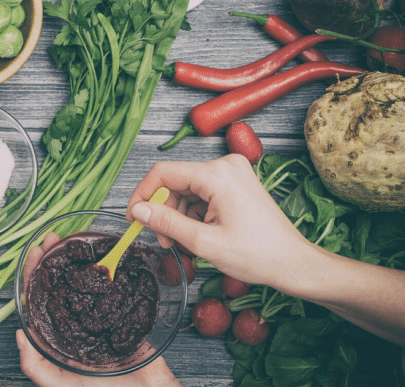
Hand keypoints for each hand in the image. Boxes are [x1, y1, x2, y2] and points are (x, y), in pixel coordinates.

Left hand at [18, 233, 181, 385]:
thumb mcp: (60, 386)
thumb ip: (36, 365)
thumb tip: (19, 332)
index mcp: (61, 338)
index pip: (42, 299)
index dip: (35, 274)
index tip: (35, 251)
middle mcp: (79, 324)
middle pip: (62, 284)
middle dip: (55, 259)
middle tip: (53, 237)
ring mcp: (102, 318)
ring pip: (87, 283)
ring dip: (79, 260)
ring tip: (73, 239)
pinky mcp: (126, 316)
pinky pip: (117, 290)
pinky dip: (110, 271)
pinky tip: (107, 256)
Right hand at [126, 154, 311, 288]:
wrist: (294, 263)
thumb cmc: (257, 256)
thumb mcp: (204, 243)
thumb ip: (166, 223)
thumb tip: (138, 211)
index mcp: (217, 175)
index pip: (163, 173)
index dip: (142, 195)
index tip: (134, 218)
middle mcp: (225, 165)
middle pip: (175, 181)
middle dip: (163, 210)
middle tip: (162, 240)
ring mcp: (232, 172)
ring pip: (186, 189)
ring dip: (177, 214)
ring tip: (180, 242)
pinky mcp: (236, 182)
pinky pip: (201, 192)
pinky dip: (192, 213)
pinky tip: (196, 234)